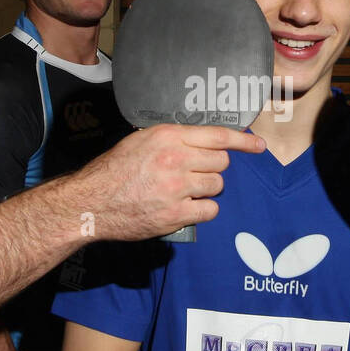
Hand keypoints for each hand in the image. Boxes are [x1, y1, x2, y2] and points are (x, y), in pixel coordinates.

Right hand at [79, 125, 265, 239]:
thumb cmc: (113, 171)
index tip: (258, 145)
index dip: (242, 141)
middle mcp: (176, 159)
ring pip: (217, 186)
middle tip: (194, 174)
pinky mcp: (176, 214)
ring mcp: (177, 188)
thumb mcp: (140, 141)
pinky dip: (203, 209)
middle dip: (212, 168)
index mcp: (168, 136)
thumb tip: (202, 142)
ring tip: (186, 191)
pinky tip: (187, 207)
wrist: (91, 202)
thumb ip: (172, 139)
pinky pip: (209, 210)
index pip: (216, 136)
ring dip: (207, 189)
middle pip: (220, 163)